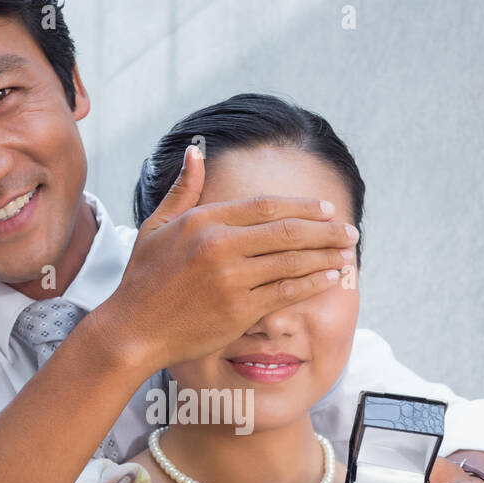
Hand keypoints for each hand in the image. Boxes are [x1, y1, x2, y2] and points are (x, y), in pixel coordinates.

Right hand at [103, 145, 359, 371]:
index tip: (327, 210)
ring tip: (348, 253)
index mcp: (203, 221)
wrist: (132, 331)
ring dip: (326, 256)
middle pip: (288, 231)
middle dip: (327, 230)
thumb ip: (183, 190)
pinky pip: (287, 292)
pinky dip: (313, 283)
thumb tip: (196, 151)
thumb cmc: (143, 280)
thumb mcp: (156, 226)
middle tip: (351, 231)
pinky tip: (331, 278)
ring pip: (292, 261)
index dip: (303, 207)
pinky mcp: (238, 311)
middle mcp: (220, 245)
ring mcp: (231, 279)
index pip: (266, 206)